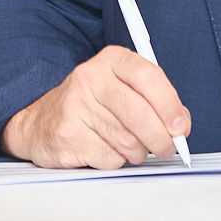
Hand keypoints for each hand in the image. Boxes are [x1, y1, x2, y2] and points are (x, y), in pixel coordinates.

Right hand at [2, 45, 191, 168]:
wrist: (40, 121)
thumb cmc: (91, 105)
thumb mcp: (121, 89)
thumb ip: (154, 101)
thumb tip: (180, 126)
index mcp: (110, 60)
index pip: (148, 76)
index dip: (170, 105)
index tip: (180, 126)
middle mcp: (90, 77)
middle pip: (139, 113)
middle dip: (160, 138)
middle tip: (166, 148)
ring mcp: (76, 105)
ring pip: (127, 140)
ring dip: (137, 152)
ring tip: (130, 147)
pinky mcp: (68, 133)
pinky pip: (110, 158)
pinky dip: (116, 161)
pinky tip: (105, 150)